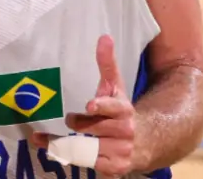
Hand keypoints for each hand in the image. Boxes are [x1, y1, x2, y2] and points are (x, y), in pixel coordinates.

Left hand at [32, 35, 138, 176]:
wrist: (144, 141)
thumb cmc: (121, 112)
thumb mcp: (115, 88)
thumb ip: (107, 65)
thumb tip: (104, 37)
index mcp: (124, 109)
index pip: (113, 108)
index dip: (101, 106)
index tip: (90, 105)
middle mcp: (125, 131)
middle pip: (92, 128)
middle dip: (79, 124)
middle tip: (71, 119)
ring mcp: (121, 151)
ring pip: (87, 147)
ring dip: (70, 142)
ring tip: (58, 137)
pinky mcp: (116, 168)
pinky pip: (88, 163)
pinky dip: (73, 157)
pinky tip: (65, 150)